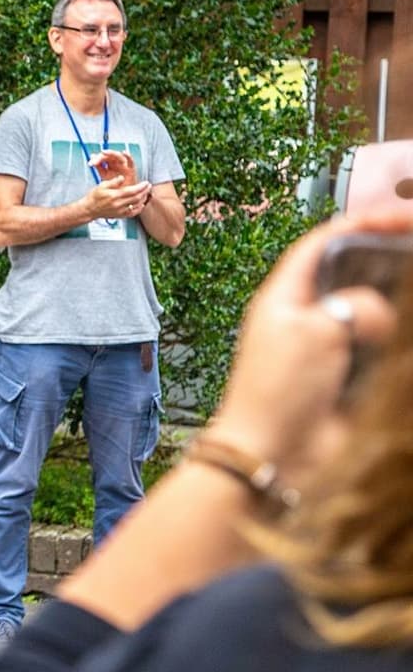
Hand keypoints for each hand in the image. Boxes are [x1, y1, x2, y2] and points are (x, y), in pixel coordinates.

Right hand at [83, 177, 150, 221]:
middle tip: (148, 186)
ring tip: (146, 193)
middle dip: (145, 191)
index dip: (141, 187)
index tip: (146, 183)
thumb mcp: (102, 185)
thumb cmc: (94, 197)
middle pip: (137, 198)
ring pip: (136, 205)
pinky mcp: (120, 215)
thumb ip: (113, 182)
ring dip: (144, 199)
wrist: (89, 209)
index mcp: (114, 195)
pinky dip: (139, 209)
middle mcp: (118, 204)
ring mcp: (120, 211)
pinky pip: (132, 213)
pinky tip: (141, 204)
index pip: (132, 191)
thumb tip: (122, 177)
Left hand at [92, 149, 137, 187]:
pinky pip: (131, 161)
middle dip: (101, 157)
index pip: (102, 157)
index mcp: (110, 164)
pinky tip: (124, 152)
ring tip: (104, 152)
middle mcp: (117, 163)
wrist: (123, 194)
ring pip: (118, 156)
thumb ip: (99, 167)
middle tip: (94, 161)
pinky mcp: (131, 169)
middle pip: (109, 155)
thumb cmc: (114, 185)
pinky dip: (128, 156)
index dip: (96, 158)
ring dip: (111, 153)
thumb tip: (92, 156)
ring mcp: (124, 165)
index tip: (90, 163)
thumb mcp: (104, 176)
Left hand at [208, 213, 409, 476]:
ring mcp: (328, 349)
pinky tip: (410, 330)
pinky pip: (379, 349)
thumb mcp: (315, 332)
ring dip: (397, 301)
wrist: (272, 454)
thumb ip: (354, 306)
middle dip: (387, 259)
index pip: (325, 243)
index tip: (403, 216)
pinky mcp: (346, 379)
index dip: (362, 223)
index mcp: (285, 296)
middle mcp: (306, 316)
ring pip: (371, 310)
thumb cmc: (280, 389)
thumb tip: (379, 312)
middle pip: (352, 274)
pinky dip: (399, 339)